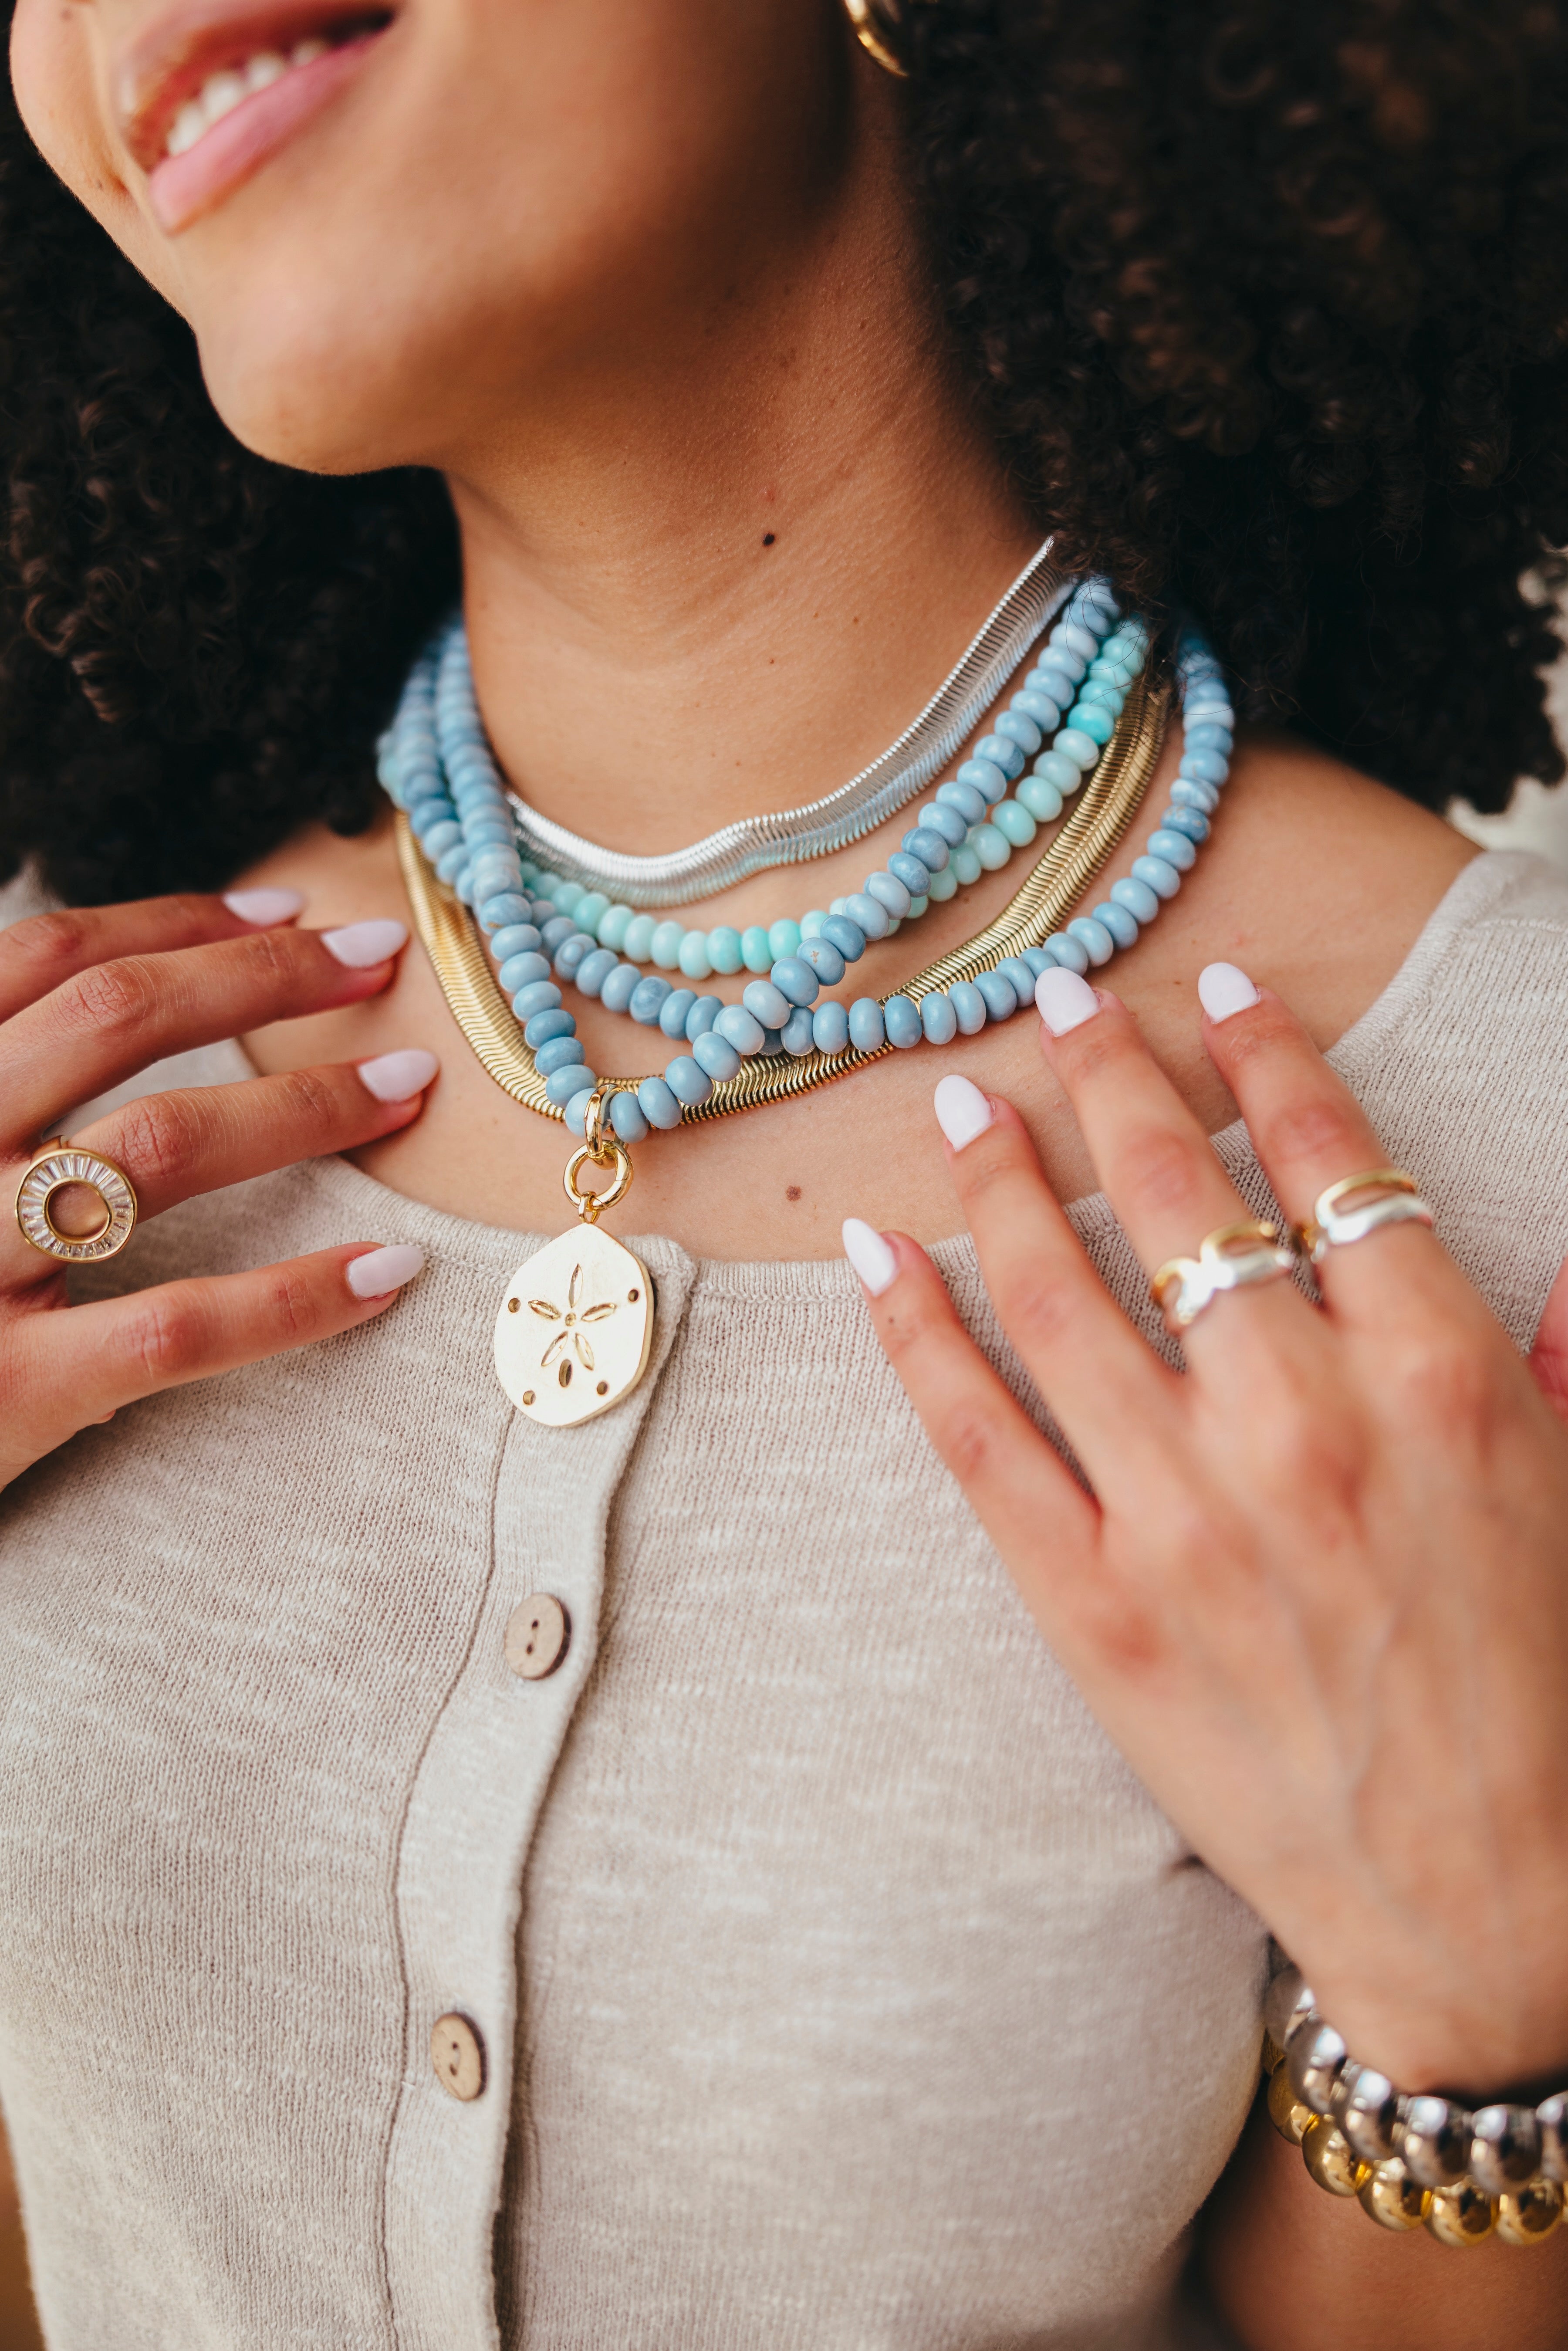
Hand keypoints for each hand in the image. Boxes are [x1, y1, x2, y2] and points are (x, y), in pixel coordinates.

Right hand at [0, 889, 436, 1491]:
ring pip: (157, 1146)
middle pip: (114, 1021)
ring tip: (407, 1084)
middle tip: (378, 961)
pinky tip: (389, 1270)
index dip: (175, 921)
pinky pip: (176, 1322)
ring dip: (303, 1103)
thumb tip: (118, 994)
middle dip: (262, 978)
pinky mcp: (10, 1388)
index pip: (45, 958)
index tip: (285, 912)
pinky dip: (295, 1295)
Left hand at [849, 963, 1567, 2096]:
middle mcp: (1298, 1423)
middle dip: (1112, 1072)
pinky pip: (975, 1438)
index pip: (1326, 1160)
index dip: (1263, 1053)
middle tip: (1060, 1000)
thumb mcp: (1564, 1483)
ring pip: (1055, 1293)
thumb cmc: (1536, 1682)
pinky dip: (916, 1335)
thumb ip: (1520, 1344)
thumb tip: (1504, 1238)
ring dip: (998, 1176)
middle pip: (1176, 1196)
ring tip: (962, 1100)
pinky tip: (875, 1253)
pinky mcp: (1091, 1606)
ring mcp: (1179, 1515)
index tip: (1212, 987)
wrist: (1480, 1896)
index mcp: (1431, 1379)